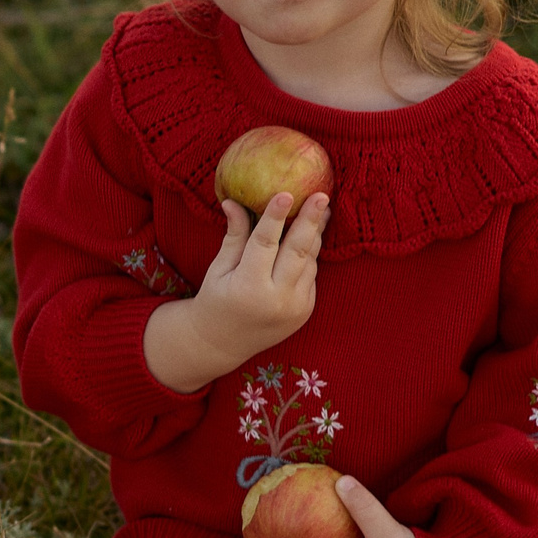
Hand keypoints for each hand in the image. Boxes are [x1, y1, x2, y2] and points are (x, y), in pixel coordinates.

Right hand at [142, 191, 329, 392]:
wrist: (224, 343)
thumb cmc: (216, 299)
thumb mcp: (219, 269)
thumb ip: (234, 236)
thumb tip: (233, 201)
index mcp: (249, 288)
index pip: (264, 244)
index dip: (275, 217)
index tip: (286, 194)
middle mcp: (277, 299)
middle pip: (298, 251)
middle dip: (311, 220)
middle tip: (322, 195)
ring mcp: (295, 307)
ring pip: (310, 261)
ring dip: (316, 233)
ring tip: (322, 208)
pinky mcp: (306, 310)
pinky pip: (311, 275)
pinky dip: (310, 255)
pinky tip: (310, 235)